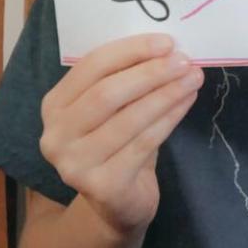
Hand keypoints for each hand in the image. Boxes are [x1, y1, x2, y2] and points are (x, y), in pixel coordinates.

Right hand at [40, 33, 202, 236]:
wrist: (116, 204)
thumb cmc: (116, 143)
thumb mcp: (111, 109)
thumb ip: (124, 79)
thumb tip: (165, 48)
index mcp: (54, 106)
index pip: (91, 66)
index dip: (130, 51)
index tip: (166, 42)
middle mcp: (56, 135)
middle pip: (107, 93)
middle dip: (150, 72)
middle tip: (183, 60)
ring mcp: (75, 164)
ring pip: (128, 118)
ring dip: (166, 94)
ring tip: (193, 78)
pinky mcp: (102, 186)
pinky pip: (143, 143)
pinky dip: (169, 118)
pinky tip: (187, 102)